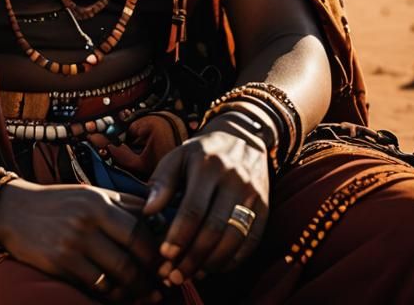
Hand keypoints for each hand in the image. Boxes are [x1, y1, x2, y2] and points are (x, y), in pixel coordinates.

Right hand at [0, 178, 161, 300]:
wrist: (14, 210)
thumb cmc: (59, 203)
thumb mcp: (90, 194)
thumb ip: (123, 203)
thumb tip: (159, 216)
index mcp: (98, 200)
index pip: (140, 228)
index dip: (157, 250)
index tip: (166, 263)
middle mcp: (87, 219)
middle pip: (133, 253)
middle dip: (150, 274)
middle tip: (159, 286)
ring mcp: (73, 242)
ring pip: (118, 274)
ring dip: (134, 289)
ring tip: (142, 295)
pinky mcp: (60, 263)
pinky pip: (96, 286)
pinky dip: (111, 295)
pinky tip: (116, 296)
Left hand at [143, 114, 270, 287]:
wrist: (242, 137)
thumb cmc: (201, 152)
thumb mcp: (178, 156)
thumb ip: (162, 181)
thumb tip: (149, 211)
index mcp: (208, 165)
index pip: (194, 208)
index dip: (179, 235)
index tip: (164, 255)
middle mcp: (234, 179)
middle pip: (214, 228)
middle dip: (192, 257)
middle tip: (174, 275)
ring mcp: (252, 195)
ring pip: (234, 239)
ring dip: (211, 263)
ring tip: (190, 275)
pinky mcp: (265, 208)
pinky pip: (250, 242)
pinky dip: (232, 260)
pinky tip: (212, 267)